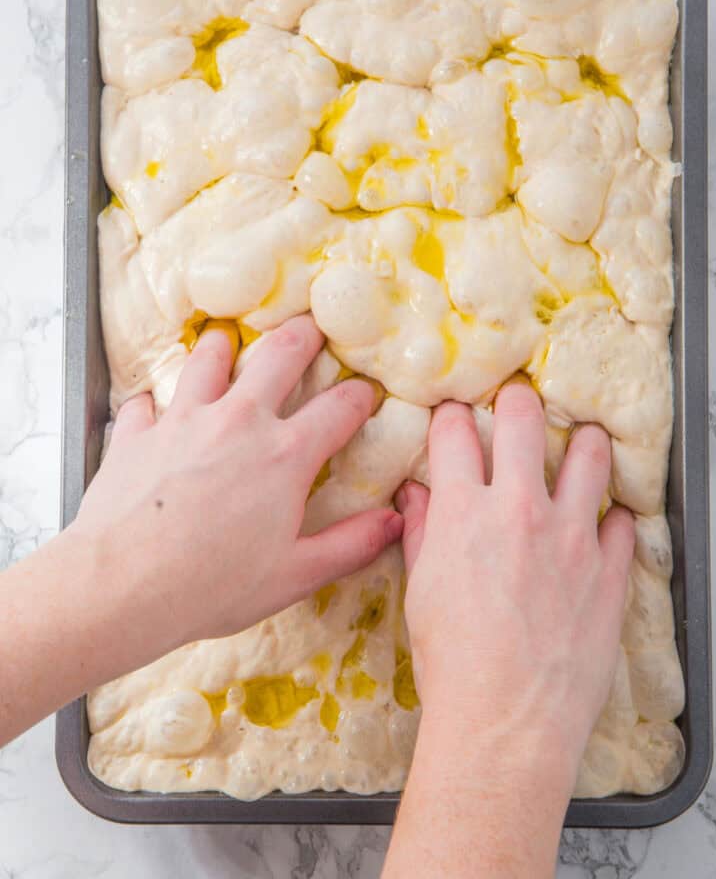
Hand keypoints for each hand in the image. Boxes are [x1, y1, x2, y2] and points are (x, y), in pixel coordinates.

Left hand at [74, 314, 402, 653]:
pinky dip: (152, 404)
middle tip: (311, 328)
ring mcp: (184, 420)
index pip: (340, 408)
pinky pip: (146, 404)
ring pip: (208, 360)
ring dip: (223, 347)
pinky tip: (153, 409)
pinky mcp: (139, 434)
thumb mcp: (296, 575)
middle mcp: (239, 422)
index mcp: (286, 455)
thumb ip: (351, 544)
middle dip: (303, 336)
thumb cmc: (212, 586)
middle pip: (280, 355)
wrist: (122, 585)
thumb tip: (394, 521)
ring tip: (227, 341)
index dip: (362, 396)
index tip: (368, 393)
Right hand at [397, 381, 634, 783]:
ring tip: (580, 442)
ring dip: (582, 442)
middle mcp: (518, 510)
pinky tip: (604, 524)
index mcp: (463, 512)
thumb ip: (422, 533)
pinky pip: (623, 523)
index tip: (456, 416)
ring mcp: (570, 536)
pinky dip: (613, 518)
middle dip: (517, 401)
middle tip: (518, 402)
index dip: (452, 417)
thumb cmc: (452, 663)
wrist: (504, 721)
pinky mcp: (608, 570)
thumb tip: (416, 496)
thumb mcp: (422, 593)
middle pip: (522, 420)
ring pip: (588, 455)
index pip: (455, 433)